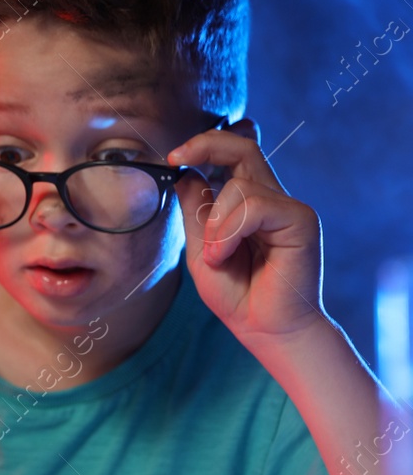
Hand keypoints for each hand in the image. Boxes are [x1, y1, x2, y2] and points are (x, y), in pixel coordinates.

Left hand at [168, 124, 327, 348]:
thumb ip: (196, 213)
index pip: (234, 156)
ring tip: (215, 257)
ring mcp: (288, 208)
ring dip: (214, 223)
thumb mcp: (200, 250)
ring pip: (239, 186)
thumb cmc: (236, 295)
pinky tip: (223, 256)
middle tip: (176, 158)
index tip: (174, 158)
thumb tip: (186, 173)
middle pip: (244, 148)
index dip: (205, 146)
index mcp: (248, 204)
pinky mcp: (300, 220)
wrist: (264, 328)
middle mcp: (271, 200)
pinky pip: (255, 206)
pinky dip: (229, 231)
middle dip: (206, 145)